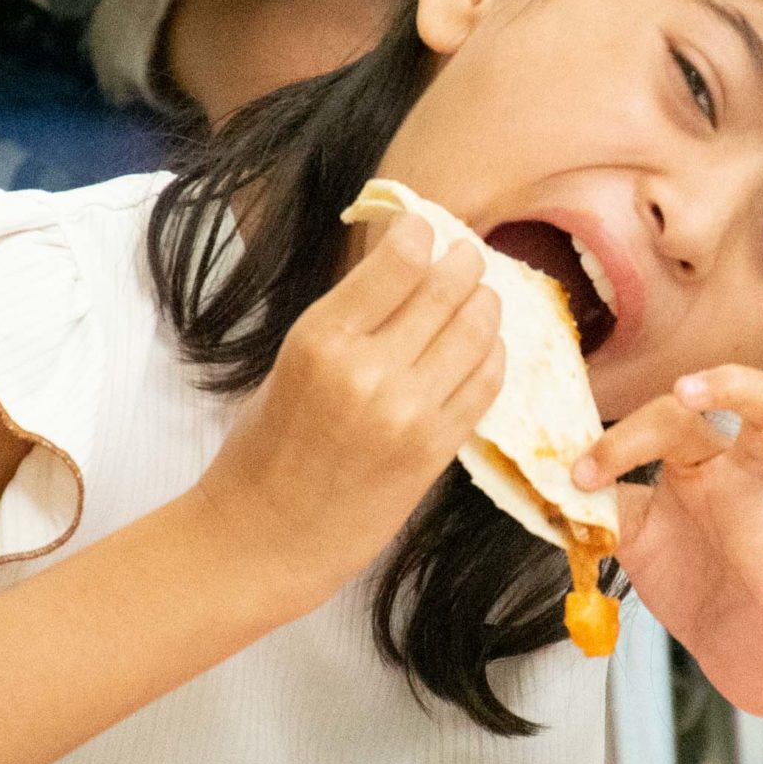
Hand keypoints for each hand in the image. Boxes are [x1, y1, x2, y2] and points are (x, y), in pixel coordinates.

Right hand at [190, 213, 505, 612]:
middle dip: (465, 261)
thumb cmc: (268, 448)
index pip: (398, 261)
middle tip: (469, 254)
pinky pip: (486, 384)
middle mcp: (369, 370)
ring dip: (487, 303)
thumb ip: (349, 320)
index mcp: (321, 339)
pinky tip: (487, 347)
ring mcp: (409, 411)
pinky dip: (494, 356)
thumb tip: (405, 268)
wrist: (268, 535)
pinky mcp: (436, 449)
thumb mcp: (292, 363)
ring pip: (476, 331)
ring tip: (484, 296)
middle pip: (446, 288)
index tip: (427, 228)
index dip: (422, 232)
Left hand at [574, 365, 762, 715]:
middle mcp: (758, 473)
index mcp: (708, 458)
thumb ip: (604, 504)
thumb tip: (554, 477)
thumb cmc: (689, 576)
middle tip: (691, 392)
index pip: (677, 417)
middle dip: (740, 383)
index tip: (582, 475)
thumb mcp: (634, 537)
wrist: (726, 647)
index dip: (626, 437)